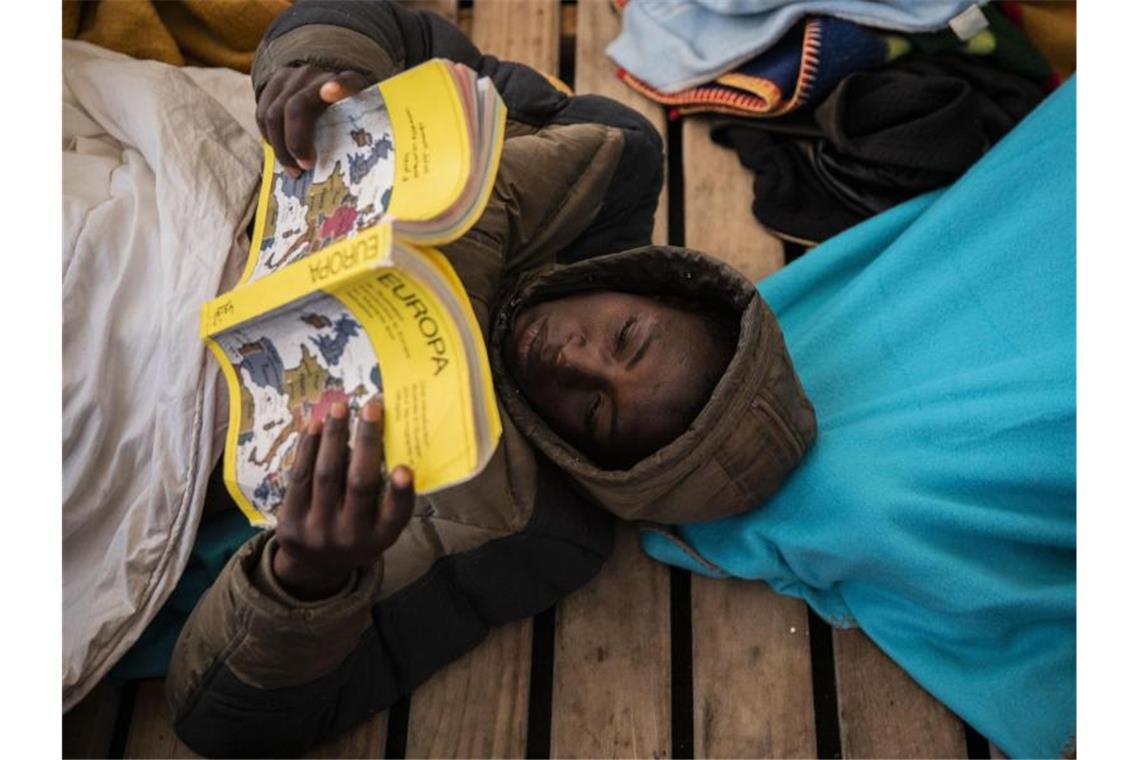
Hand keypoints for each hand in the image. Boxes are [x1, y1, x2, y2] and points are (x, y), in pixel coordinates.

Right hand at [255, 64, 369, 177]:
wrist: (326, 85)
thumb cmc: (348, 116)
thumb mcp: (359, 123)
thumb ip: (353, 139)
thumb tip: (347, 181)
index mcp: (349, 84)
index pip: (346, 82)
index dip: (338, 87)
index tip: (330, 92)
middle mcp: (318, 75)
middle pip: (296, 107)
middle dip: (296, 142)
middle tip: (305, 167)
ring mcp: (294, 75)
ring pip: (274, 114)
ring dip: (281, 148)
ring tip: (294, 170)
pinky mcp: (276, 81)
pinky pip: (262, 114)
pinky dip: (269, 138)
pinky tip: (281, 153)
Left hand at [273, 400, 414, 599]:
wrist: (315, 567)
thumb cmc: (358, 533)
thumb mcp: (378, 527)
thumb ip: (385, 495)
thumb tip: (382, 438)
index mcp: (381, 538)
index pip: (395, 516)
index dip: (401, 493)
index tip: (406, 468)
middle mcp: (351, 537)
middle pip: (360, 484)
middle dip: (366, 442)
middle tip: (371, 408)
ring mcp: (318, 531)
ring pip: (326, 474)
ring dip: (334, 436)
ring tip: (339, 407)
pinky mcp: (290, 523)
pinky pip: (299, 477)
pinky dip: (308, 448)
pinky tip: (315, 426)